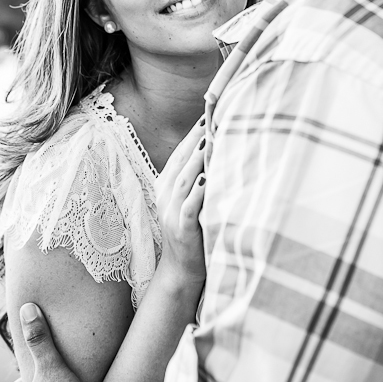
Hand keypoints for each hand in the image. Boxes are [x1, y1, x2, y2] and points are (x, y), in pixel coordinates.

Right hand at [156, 117, 206, 285]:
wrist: (181, 270)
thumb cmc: (192, 231)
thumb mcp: (189, 199)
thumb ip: (197, 176)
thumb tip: (217, 147)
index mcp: (166, 184)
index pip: (181, 152)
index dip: (194, 132)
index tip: (210, 111)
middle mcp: (165, 194)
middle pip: (182, 160)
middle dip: (197, 137)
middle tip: (214, 116)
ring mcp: (172, 211)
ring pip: (184, 179)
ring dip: (198, 159)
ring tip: (211, 139)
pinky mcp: (182, 228)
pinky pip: (189, 206)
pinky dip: (198, 191)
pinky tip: (207, 177)